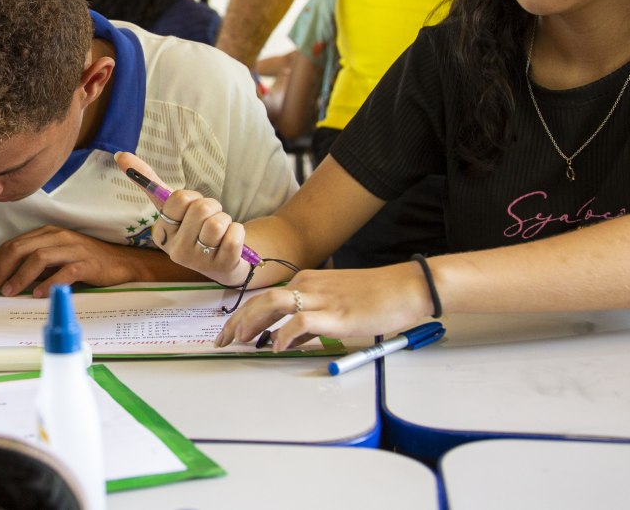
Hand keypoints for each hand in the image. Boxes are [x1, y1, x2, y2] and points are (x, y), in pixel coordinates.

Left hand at [0, 225, 139, 297]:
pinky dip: (49, 284)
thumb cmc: (86, 262)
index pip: (13, 244)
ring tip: (10, 292)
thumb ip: (36, 265)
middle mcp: (58, 237)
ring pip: (39, 257)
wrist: (122, 263)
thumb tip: (8, 280)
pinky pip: (65, 272)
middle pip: (21, 248)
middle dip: (2, 268)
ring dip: (20, 276)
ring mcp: (73, 249)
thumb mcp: (57, 258)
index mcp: (48, 233)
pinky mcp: (87, 263)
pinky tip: (39, 295)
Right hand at [115, 152, 251, 285]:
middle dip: (213, 207)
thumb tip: (120, 155)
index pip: (179, 199)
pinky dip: (238, 231)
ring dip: (225, 219)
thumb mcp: (172, 206)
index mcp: (161, 234)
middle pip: (200, 208)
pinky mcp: (223, 266)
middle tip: (209, 219)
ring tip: (221, 231)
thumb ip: (148, 181)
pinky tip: (230, 241)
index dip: (192, 198)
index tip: (192, 209)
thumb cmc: (194, 228)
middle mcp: (176, 251)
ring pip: (217, 223)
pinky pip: (235, 235)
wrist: (222, 259)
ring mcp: (199, 262)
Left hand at [214, 263, 434, 350]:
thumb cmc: (376, 297)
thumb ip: (311, 324)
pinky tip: (278, 347)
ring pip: (274, 304)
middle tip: (222, 341)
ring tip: (241, 341)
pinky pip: (302, 321)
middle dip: (237, 321)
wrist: (406, 287)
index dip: (242, 316)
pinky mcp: (337, 313)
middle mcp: (309, 286)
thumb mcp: (335, 307)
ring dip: (252, 322)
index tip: (229, 333)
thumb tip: (289, 340)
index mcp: (307, 282)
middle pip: (261, 300)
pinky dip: (285, 334)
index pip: (264, 298)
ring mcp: (322, 298)